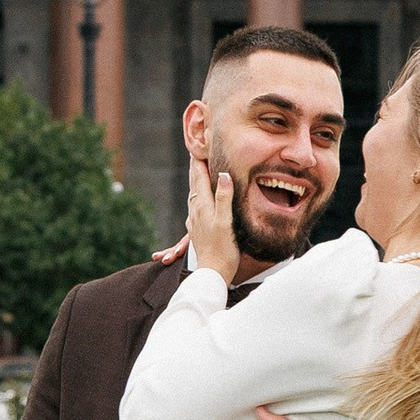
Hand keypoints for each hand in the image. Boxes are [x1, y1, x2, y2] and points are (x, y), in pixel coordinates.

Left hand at [185, 149, 241, 285]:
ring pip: (193, 195)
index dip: (199, 161)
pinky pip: (194, 207)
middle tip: (195, 152)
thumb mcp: (226, 222)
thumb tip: (223, 175)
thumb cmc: (223, 249)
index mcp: (203, 206)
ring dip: (195, 181)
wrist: (212, 274)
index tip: (199, 145)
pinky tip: (198, 203)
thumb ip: (225, 198)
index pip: (199, 178)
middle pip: (194, 184)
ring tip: (196, 172)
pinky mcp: (197, 231)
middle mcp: (196, 211)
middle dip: (195, 168)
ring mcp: (195, 221)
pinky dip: (197, 197)